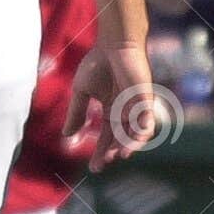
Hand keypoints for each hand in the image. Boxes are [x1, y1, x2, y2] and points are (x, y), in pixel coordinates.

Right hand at [63, 41, 154, 171]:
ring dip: (129, 146)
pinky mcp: (145, 100)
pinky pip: (147, 121)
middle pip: (120, 139)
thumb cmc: (97, 64)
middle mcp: (125, 112)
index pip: (106, 137)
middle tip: (102, 163)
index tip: (94, 168)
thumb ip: (76, 113)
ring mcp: (137, 107)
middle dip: (112, 153)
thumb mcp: (81, 92)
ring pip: (136, 134)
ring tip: (119, 154)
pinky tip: (132, 142)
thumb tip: (67, 136)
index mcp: (110, 110)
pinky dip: (141, 133)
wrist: (114, 44)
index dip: (100, 152)